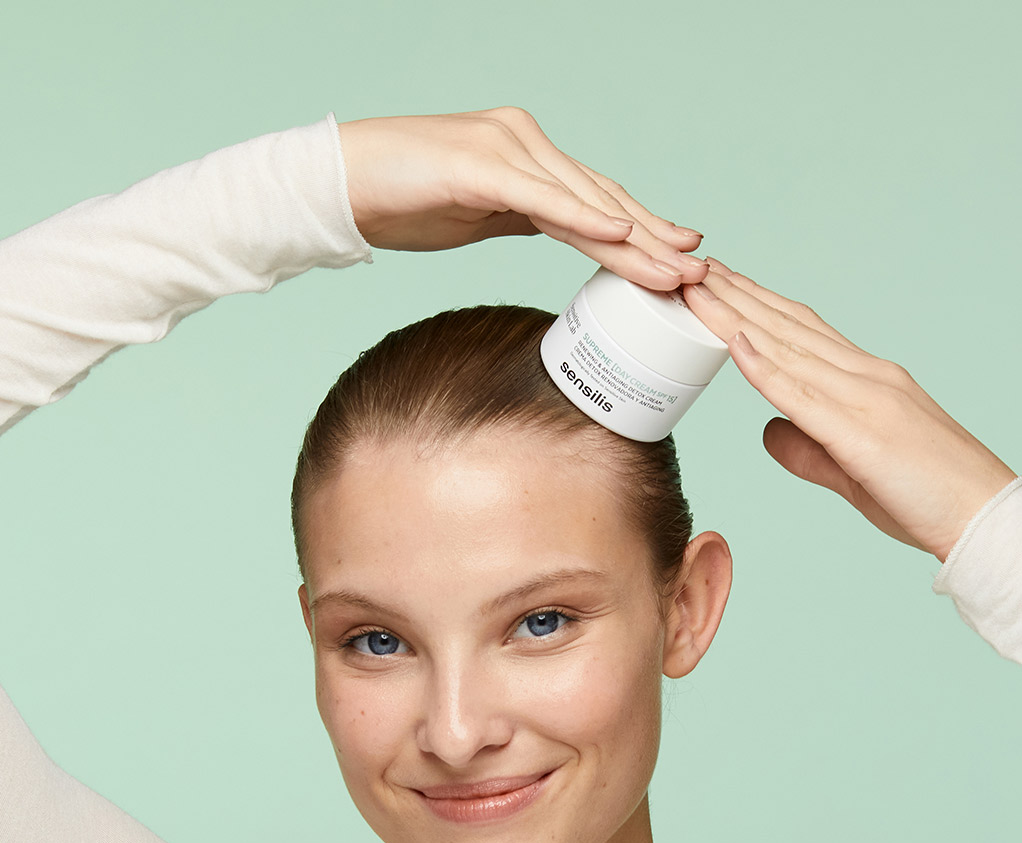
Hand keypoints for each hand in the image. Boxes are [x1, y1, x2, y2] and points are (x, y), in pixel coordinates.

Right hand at [336, 106, 707, 290]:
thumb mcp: (477, 215)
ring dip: (633, 239)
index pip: (596, 201)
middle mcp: (525, 144)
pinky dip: (581, 218)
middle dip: (654, 239)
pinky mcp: (481, 166)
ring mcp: (505, 149)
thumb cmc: (402, 200)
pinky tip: (617, 235)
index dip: (642, 231)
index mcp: (527, 158)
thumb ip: (521, 216)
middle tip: (700, 271)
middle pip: (602, 200)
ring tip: (674, 268)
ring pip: (584, 201)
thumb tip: (558, 234)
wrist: (341, 184)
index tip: (680, 258)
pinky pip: (542, 198)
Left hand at [683, 262, 1016, 561]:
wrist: (982, 516)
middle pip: (788, 327)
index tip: (722, 285)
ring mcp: (866, 398)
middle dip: (738, 297)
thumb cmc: (927, 495)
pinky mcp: (861, 433)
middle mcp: (866, 376)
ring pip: (787, 348)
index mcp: (867, 380)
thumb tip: (769, 432)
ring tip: (697, 290)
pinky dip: (765, 366)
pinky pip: (802, 393)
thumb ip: (808, 449)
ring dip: (736, 317)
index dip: (758, 306)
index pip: (802, 332)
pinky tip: (734, 341)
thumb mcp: (853, 469)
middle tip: (695, 270)